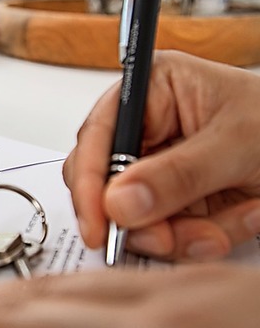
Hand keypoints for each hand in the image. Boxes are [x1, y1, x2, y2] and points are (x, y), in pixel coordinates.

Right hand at [63, 50, 259, 260]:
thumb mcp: (238, 143)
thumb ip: (178, 175)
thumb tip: (119, 202)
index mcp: (152, 89)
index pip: (98, 136)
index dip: (90, 183)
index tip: (99, 226)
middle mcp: (148, 127)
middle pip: (106, 183)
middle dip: (141, 218)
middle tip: (167, 238)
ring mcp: (160, 164)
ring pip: (134, 215)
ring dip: (178, 233)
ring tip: (221, 227)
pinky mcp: (175, 195)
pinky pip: (164, 229)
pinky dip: (197, 238)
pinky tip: (233, 219)